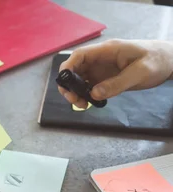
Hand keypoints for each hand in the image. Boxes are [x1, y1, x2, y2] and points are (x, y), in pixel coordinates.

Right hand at [58, 39, 172, 108]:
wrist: (169, 61)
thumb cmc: (158, 60)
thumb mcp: (140, 72)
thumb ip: (117, 84)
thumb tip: (94, 94)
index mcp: (107, 51)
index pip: (79, 56)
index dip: (68, 68)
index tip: (65, 84)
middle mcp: (100, 59)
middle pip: (75, 69)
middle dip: (69, 85)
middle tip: (75, 100)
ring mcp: (102, 69)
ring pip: (79, 79)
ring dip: (76, 92)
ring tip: (83, 104)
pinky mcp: (105, 78)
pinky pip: (89, 86)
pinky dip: (86, 95)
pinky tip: (91, 102)